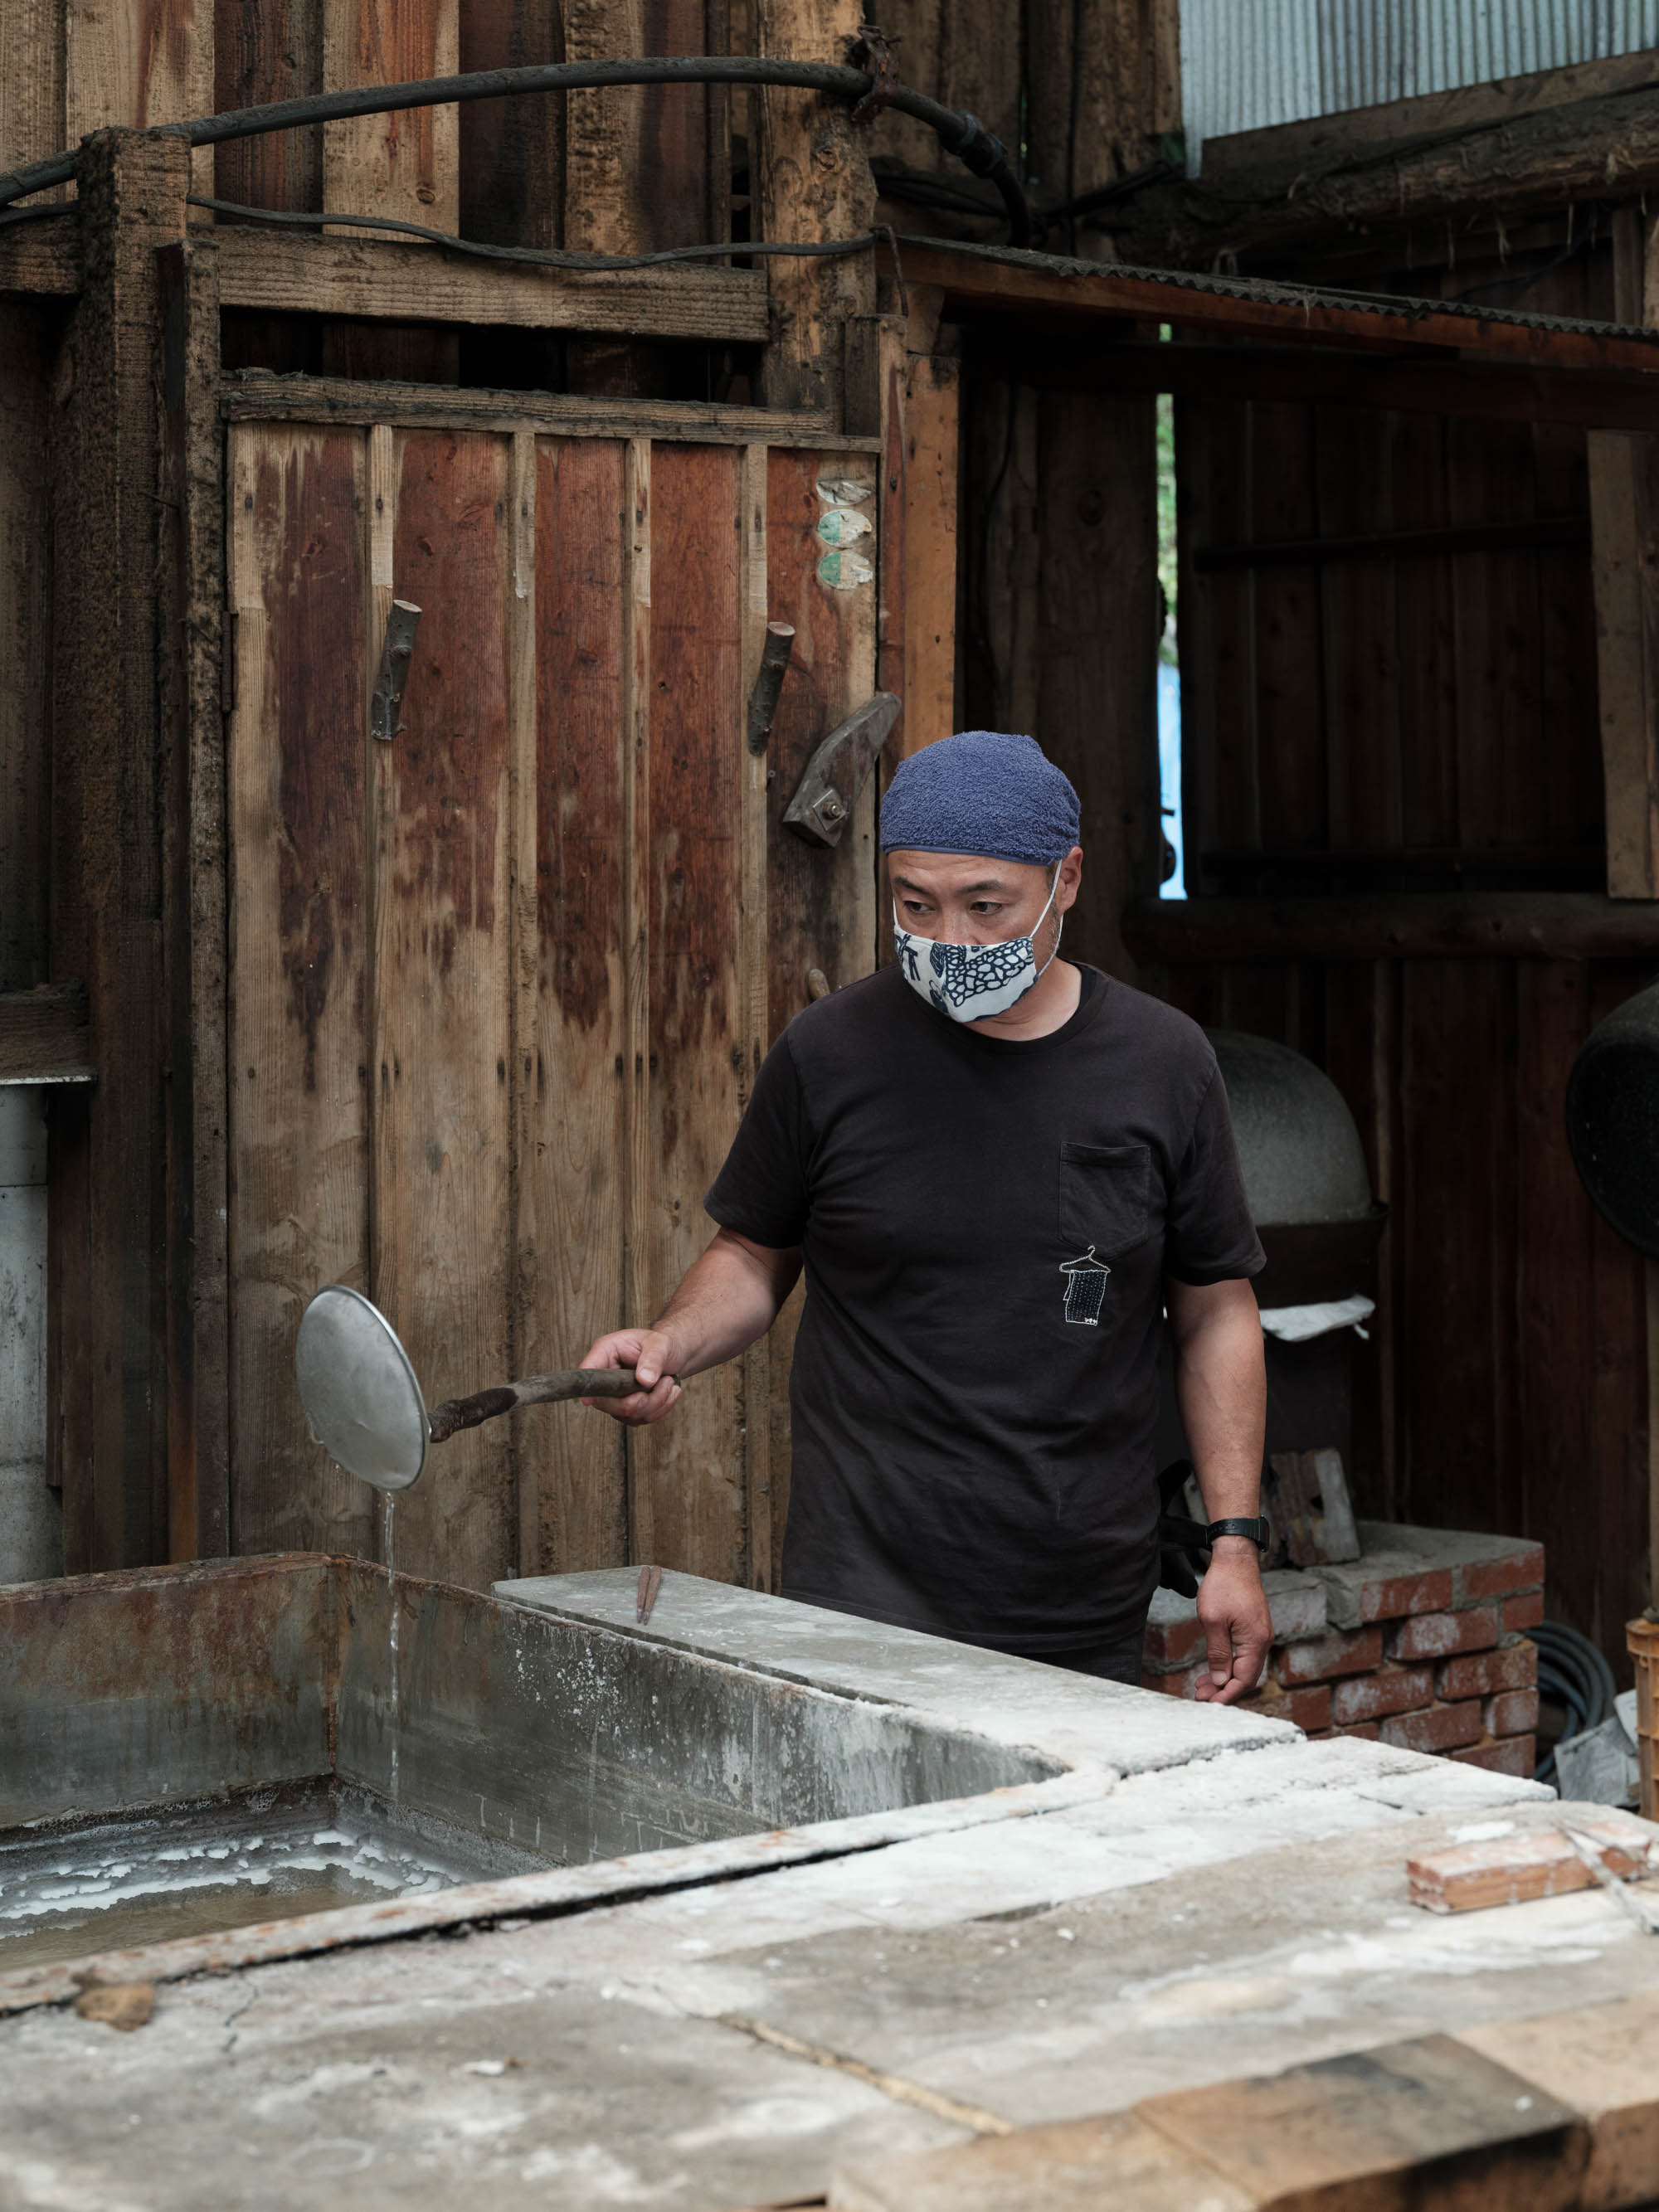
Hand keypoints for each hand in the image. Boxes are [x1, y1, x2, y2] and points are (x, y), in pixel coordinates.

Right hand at [577, 1328, 683, 1425]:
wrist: (673, 1357)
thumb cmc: (662, 1345)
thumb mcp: (660, 1343)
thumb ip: (653, 1358)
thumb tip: (645, 1380)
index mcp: (606, 1352)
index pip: (589, 1371)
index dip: (588, 1387)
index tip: (589, 1400)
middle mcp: (606, 1375)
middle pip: (607, 1402)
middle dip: (641, 1399)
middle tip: (666, 1382)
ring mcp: (614, 1395)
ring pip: (628, 1413)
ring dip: (656, 1402)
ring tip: (669, 1382)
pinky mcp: (626, 1408)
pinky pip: (640, 1419)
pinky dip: (660, 1409)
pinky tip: (669, 1392)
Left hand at [1194, 1538, 1272, 1704]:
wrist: (1235, 1558)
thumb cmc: (1223, 1585)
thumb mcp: (1213, 1621)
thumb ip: (1218, 1653)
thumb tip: (1221, 1681)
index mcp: (1255, 1642)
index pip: (1244, 1680)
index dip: (1226, 1695)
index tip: (1209, 1705)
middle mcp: (1263, 1640)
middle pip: (1246, 1676)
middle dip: (1224, 1689)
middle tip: (1200, 1696)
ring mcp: (1260, 1633)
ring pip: (1244, 1666)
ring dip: (1225, 1678)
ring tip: (1203, 1685)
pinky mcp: (1254, 1627)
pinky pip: (1244, 1654)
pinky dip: (1229, 1664)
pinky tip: (1214, 1667)